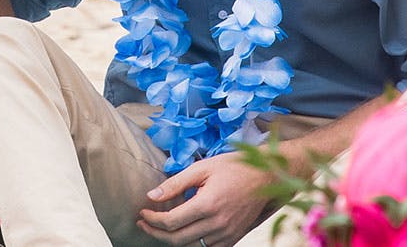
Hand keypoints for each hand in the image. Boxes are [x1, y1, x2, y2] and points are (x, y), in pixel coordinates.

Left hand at [136, 152, 272, 245]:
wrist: (265, 177)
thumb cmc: (233, 168)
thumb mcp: (201, 168)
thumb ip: (175, 184)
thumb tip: (152, 196)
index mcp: (207, 204)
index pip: (171, 221)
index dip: (152, 220)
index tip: (142, 213)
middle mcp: (217, 224)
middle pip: (177, 239)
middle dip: (155, 233)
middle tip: (143, 223)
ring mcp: (227, 234)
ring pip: (191, 246)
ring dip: (172, 239)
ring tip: (160, 227)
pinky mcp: (234, 238)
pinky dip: (192, 243)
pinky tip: (183, 232)